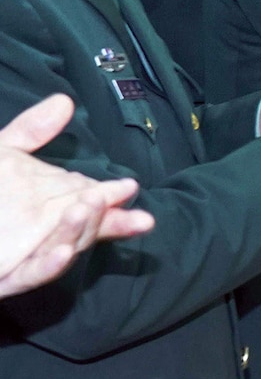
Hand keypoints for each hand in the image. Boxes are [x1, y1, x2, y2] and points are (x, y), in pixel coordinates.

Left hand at [0, 94, 155, 298]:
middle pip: (83, 226)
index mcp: (50, 207)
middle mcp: (44, 234)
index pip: (90, 202)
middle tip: (118, 193)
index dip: (113, 197)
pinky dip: (50, 265)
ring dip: (78, 232)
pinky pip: (32, 275)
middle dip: (104, 213)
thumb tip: (65, 102)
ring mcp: (25, 257)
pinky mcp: (8, 276)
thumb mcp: (1, 157)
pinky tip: (64, 251)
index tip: (130, 187)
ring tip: (86, 208)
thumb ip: (31, 132)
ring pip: (61, 249)